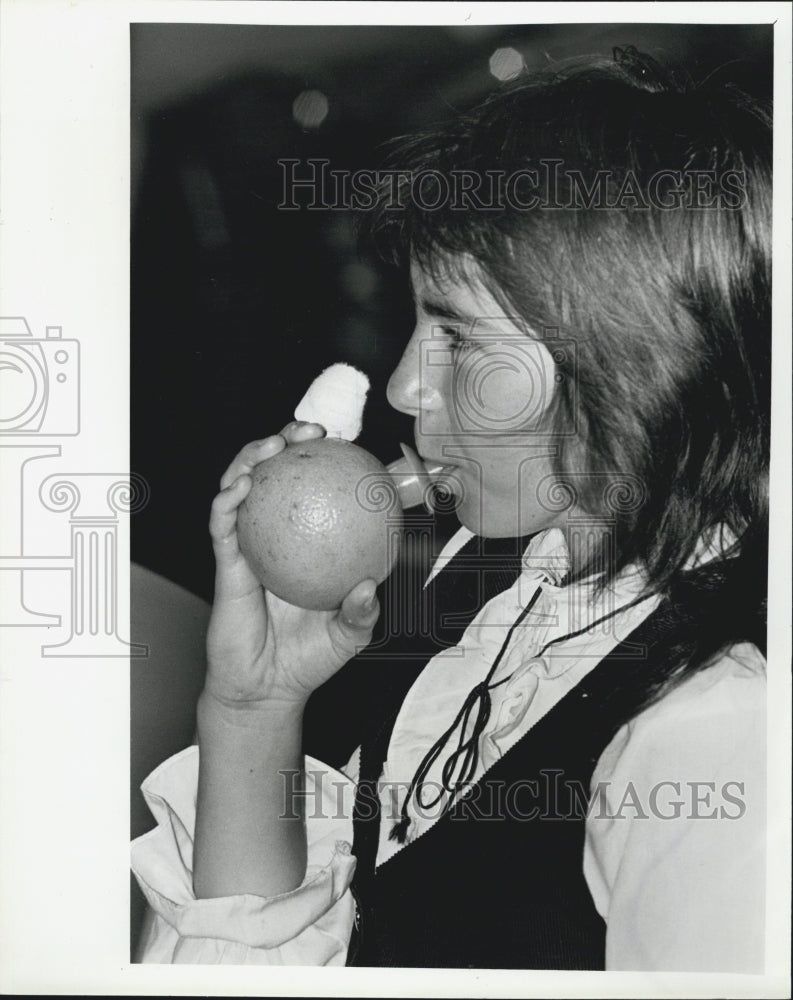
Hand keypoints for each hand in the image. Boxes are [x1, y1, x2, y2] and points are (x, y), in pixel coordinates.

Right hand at [204, 421, 380, 710]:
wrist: (268, 689)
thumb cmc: (311, 658)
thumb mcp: (350, 634)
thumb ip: (363, 611)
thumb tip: (370, 586)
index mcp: (308, 543)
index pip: (314, 489)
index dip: (324, 460)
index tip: (344, 442)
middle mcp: (276, 536)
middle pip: (276, 475)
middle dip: (286, 441)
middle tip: (308, 430)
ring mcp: (248, 545)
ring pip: (242, 487)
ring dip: (251, 457)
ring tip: (273, 444)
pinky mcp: (225, 562)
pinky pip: (222, 525)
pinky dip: (227, 500)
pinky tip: (240, 486)